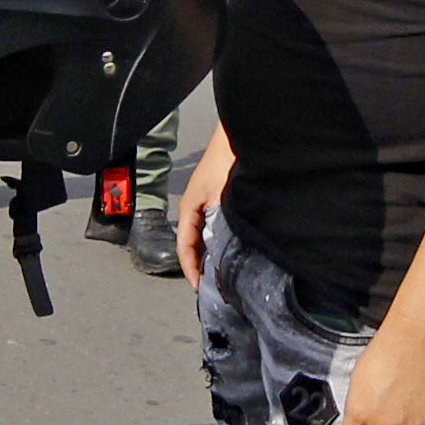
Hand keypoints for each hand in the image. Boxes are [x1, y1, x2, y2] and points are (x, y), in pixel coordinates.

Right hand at [170, 131, 235, 284]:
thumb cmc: (225, 162)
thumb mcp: (220, 198)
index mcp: (189, 209)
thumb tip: (223, 251)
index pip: (184, 247)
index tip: (200, 288)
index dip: (190, 269)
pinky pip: (217, 227)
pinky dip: (222, 241)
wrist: (240, 137)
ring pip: (206, 236)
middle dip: (202, 266)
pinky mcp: (220, 199)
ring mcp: (207, 204)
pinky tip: (234, 250)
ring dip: (213, 254)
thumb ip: (219, 224)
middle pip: (194, 244)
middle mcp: (196, 208)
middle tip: (215, 287)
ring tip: (224, 273)